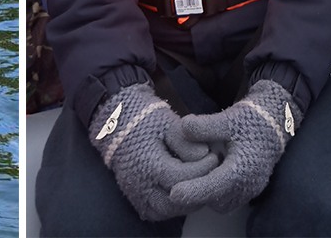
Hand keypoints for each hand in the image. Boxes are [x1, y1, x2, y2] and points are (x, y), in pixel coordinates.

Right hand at [88, 82, 218, 221]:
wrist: (116, 120)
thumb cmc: (144, 118)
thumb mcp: (167, 122)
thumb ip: (185, 141)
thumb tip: (204, 154)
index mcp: (149, 163)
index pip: (183, 176)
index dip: (203, 168)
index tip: (214, 156)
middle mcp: (141, 184)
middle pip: (175, 202)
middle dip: (197, 190)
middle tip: (210, 174)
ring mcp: (136, 192)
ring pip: (166, 211)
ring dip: (185, 202)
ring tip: (198, 184)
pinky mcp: (134, 196)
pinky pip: (154, 211)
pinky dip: (170, 207)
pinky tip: (181, 192)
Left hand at [172, 79, 297, 212]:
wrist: (273, 123)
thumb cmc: (250, 120)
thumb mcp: (227, 118)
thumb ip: (205, 125)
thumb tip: (183, 127)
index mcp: (243, 168)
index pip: (215, 186)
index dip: (194, 191)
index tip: (174, 193)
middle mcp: (248, 185)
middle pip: (216, 200)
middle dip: (197, 193)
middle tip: (176, 180)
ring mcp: (250, 190)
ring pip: (221, 204)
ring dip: (206, 194)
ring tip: (191, 176)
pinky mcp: (248, 190)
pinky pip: (227, 200)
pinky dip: (214, 193)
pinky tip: (205, 175)